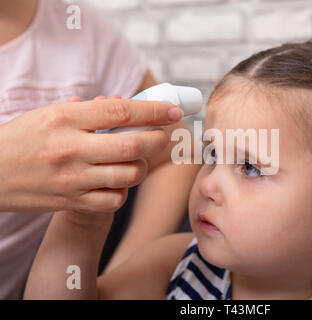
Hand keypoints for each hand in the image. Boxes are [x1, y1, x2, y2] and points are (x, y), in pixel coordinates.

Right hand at [0, 96, 182, 213]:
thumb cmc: (20, 140)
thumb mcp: (48, 114)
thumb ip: (86, 110)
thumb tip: (121, 105)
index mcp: (65, 118)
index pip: (121, 110)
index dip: (154, 110)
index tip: (172, 110)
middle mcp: (71, 148)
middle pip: (133, 144)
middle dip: (157, 140)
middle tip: (162, 136)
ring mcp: (72, 178)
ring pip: (129, 174)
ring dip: (141, 167)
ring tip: (136, 160)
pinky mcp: (70, 202)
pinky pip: (114, 200)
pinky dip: (123, 191)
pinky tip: (116, 182)